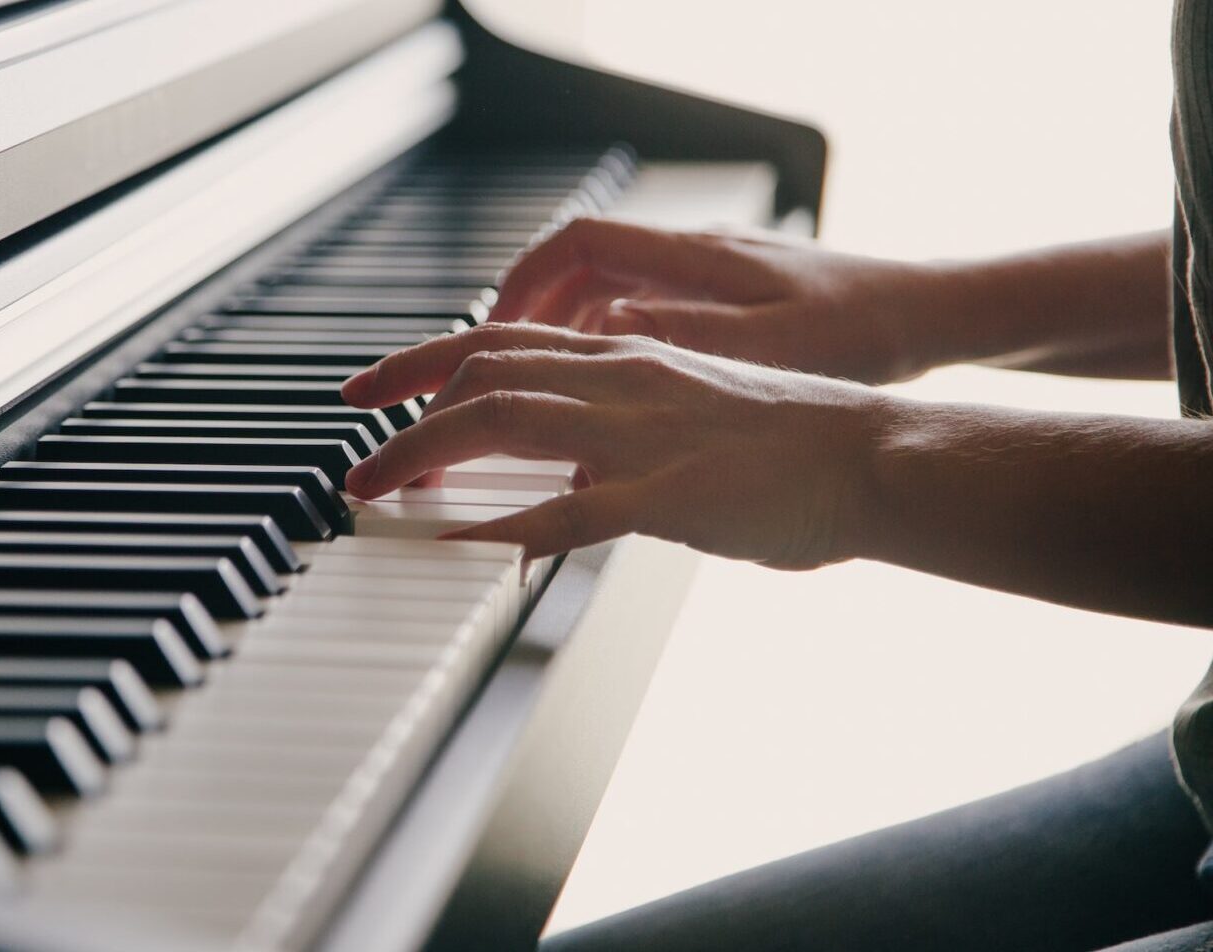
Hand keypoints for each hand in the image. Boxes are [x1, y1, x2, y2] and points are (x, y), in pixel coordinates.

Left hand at [340, 323, 888, 566]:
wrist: (872, 454)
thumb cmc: (791, 442)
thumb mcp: (689, 411)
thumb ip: (620, 428)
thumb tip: (567, 465)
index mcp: (628, 356)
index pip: (500, 340)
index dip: (422, 361)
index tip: (371, 390)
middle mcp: (622, 376)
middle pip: (480, 369)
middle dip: (400, 408)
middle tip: (355, 458)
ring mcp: (641, 430)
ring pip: (503, 418)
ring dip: (423, 454)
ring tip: (377, 493)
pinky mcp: (670, 491)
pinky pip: (570, 506)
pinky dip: (506, 526)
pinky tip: (463, 546)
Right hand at [488, 217, 942, 383]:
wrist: (933, 320)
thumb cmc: (865, 329)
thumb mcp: (770, 344)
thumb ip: (682, 338)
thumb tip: (603, 331)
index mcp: (696, 258)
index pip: (578, 244)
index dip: (523, 282)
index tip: (490, 326)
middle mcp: (696, 260)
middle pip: (580, 273)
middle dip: (526, 318)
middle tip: (492, 371)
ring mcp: (713, 283)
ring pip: (612, 302)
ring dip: (566, 343)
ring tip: (536, 399)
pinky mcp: (732, 312)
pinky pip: (648, 324)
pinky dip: (614, 358)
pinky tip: (613, 408)